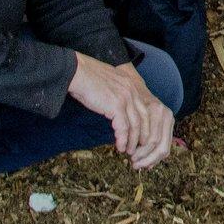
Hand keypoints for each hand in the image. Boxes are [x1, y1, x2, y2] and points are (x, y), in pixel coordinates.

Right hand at [68, 54, 173, 169]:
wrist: (77, 72)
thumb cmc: (88, 80)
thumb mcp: (110, 85)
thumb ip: (118, 97)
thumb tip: (118, 113)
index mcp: (132, 86)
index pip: (146, 110)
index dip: (146, 127)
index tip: (143, 139)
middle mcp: (133, 91)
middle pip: (146, 119)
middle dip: (144, 137)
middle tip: (140, 149)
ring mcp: (126, 98)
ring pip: (136, 125)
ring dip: (134, 141)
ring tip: (130, 152)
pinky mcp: (116, 105)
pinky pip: (123, 127)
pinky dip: (123, 139)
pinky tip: (120, 147)